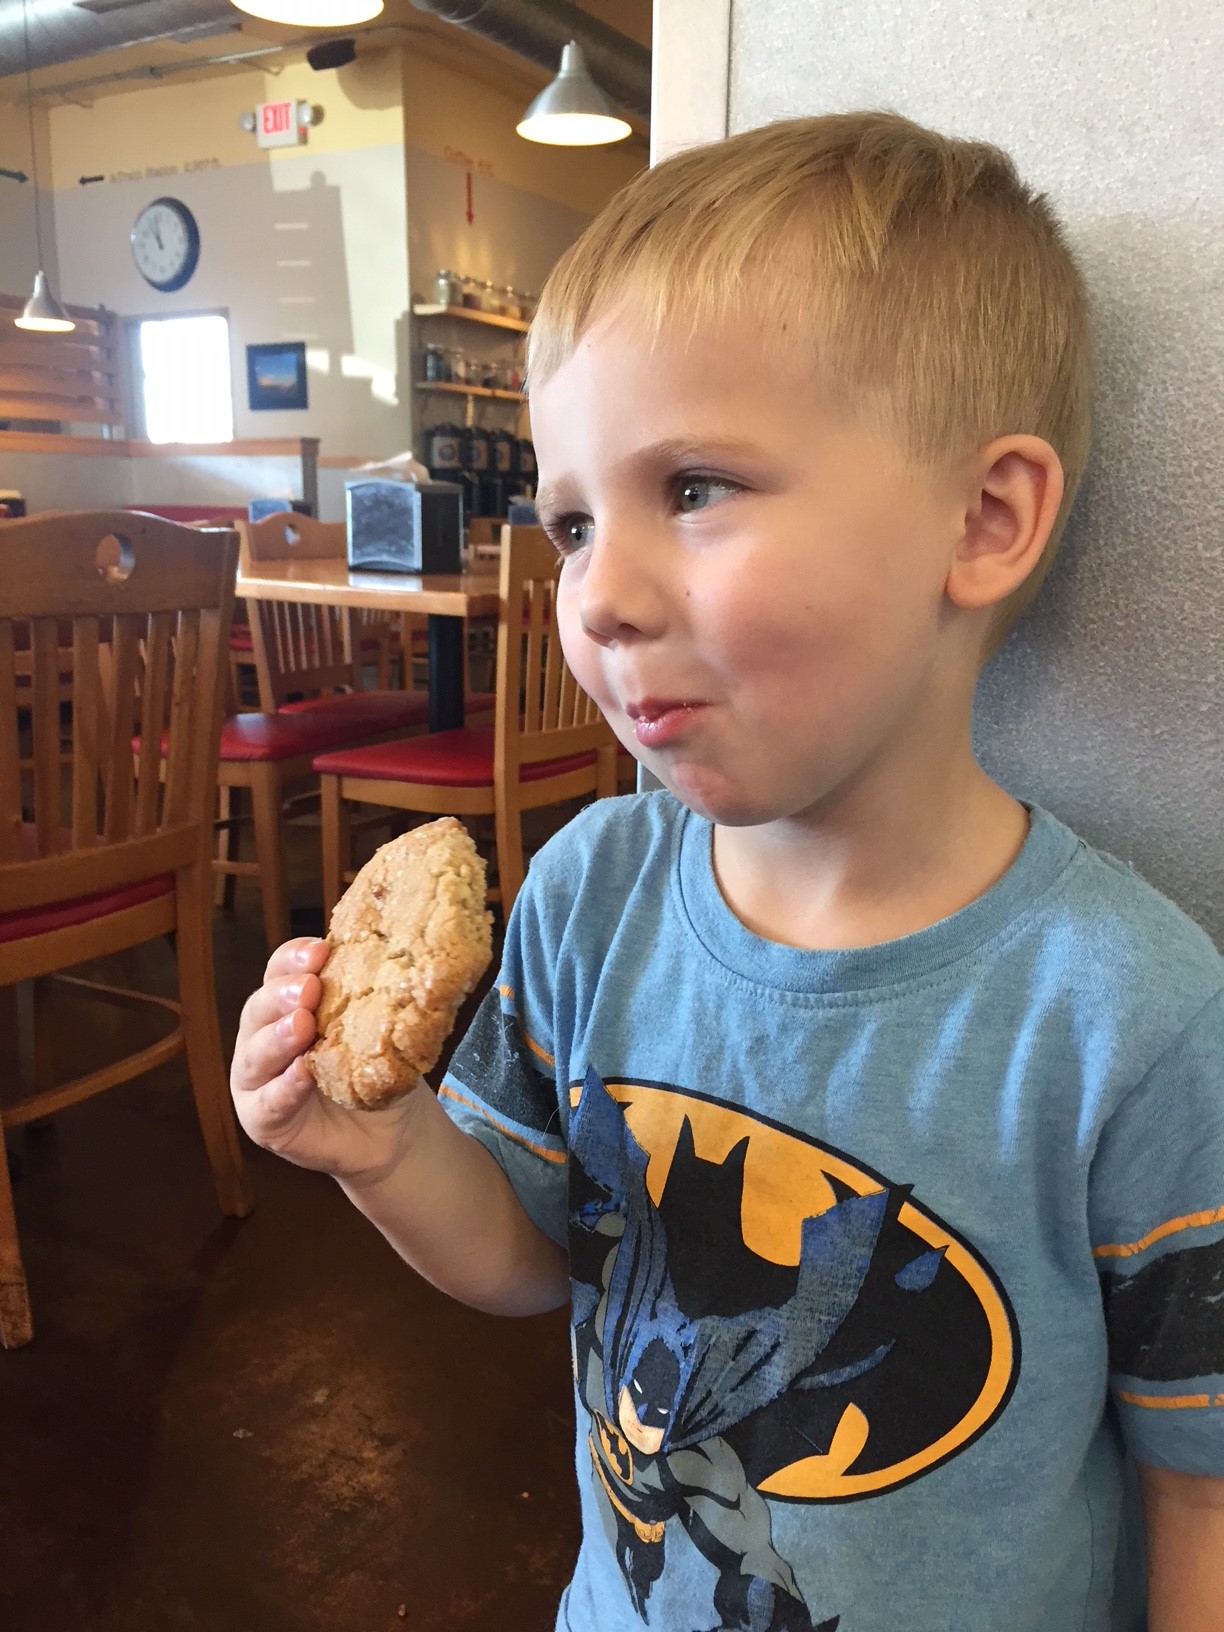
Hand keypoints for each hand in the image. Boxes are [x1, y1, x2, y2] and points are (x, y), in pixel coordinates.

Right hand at [230, 937, 419, 1183]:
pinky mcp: (261, 1120)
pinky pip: (267, 1103)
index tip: (320, 950)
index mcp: (285, 1004)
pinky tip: (301, 1074)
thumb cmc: (375, 1068)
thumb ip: (367, 995)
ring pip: (255, 1055)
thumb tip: (393, 952)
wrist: (392, 1129)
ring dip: (277, 1038)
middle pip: (259, 1008)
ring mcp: (256, 1079)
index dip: (294, 958)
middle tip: (308, 989)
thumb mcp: (373, 1026)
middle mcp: (261, 1036)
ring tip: (301, 1026)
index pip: (279, 971)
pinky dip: (284, 1087)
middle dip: (282, 995)